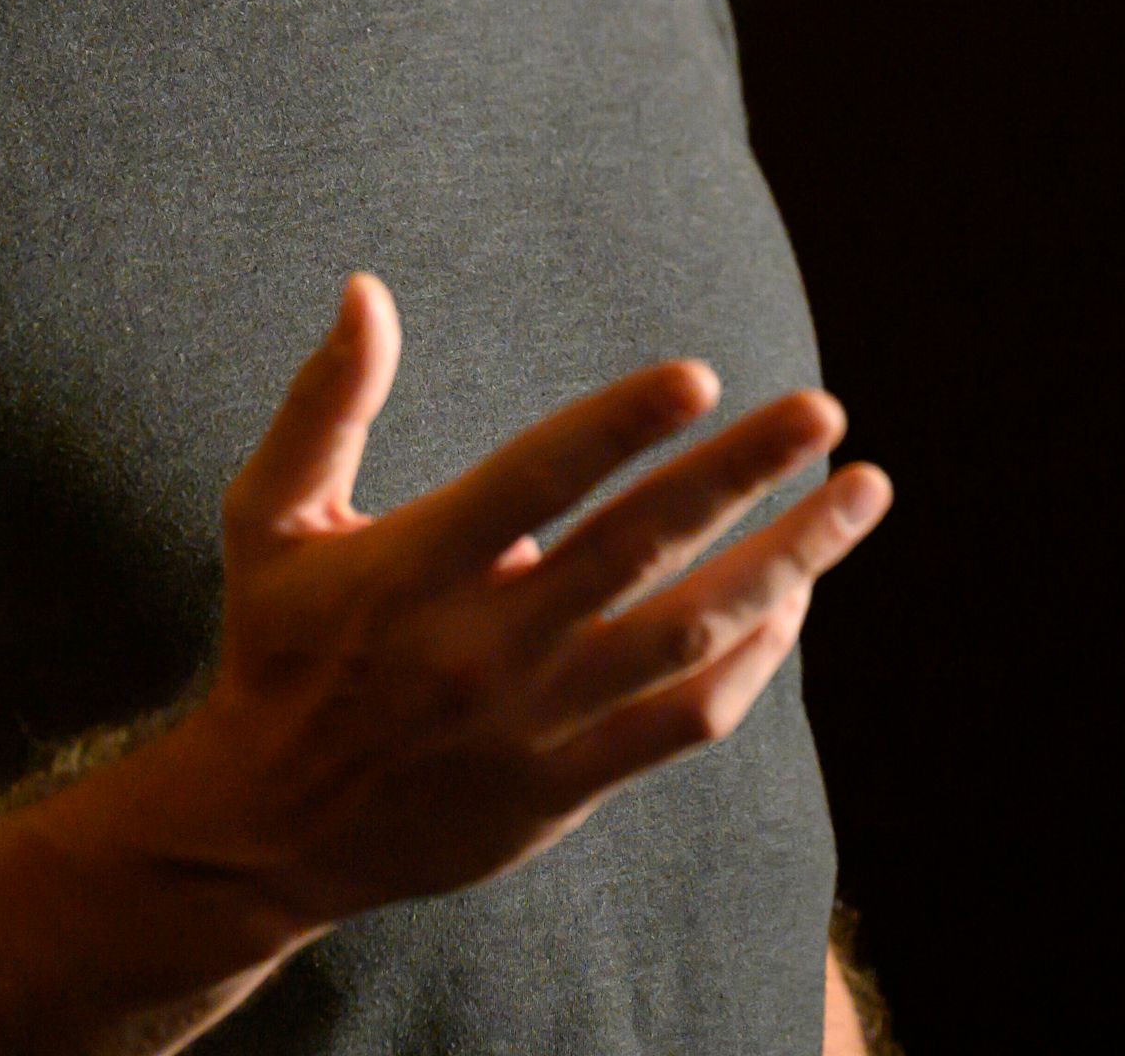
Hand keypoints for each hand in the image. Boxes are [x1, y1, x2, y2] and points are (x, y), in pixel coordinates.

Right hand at [131, 275, 889, 934]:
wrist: (264, 834)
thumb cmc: (277, 647)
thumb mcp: (269, 519)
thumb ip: (325, 403)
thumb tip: (367, 289)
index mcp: (413, 569)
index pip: (533, 481)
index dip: (619, 426)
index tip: (701, 376)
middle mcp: (482, 646)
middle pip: (637, 548)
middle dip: (742, 474)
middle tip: (825, 410)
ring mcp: (532, 724)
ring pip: (688, 634)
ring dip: (788, 561)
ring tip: (860, 495)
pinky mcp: (562, 787)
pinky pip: (685, 721)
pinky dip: (752, 660)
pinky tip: (796, 597)